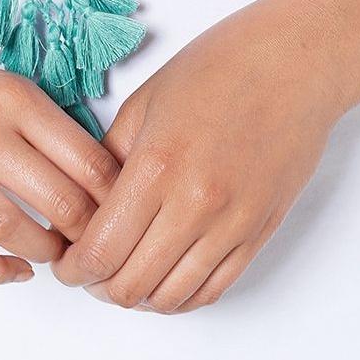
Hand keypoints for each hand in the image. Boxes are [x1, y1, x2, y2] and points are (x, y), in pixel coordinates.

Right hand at [0, 23, 119, 286]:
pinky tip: (13, 270)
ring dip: (43, 253)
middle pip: (60, 200)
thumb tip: (99, 178)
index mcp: (14, 97)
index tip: (122, 215)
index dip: (115, 199)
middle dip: (86, 235)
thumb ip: (41, 124)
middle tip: (93, 247)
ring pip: (12, 228)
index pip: (88, 160)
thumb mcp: (0, 84)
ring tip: (54, 257)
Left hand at [51, 0, 357, 313]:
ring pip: (172, 297)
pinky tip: (166, 279)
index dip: (73, 268)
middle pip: (132, 284)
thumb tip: (80, 208)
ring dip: (140, 297)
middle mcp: (195, 204)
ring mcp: (233, 223)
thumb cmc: (219, 67)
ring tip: (125, 275)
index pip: (101, 250)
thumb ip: (108, 160)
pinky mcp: (260, 231)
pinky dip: (183, 296)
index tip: (64, 264)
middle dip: (99, 286)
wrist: (295, 63)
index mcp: (157, 166)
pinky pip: (214, 289)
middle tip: (89, 271)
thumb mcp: (145, 102)